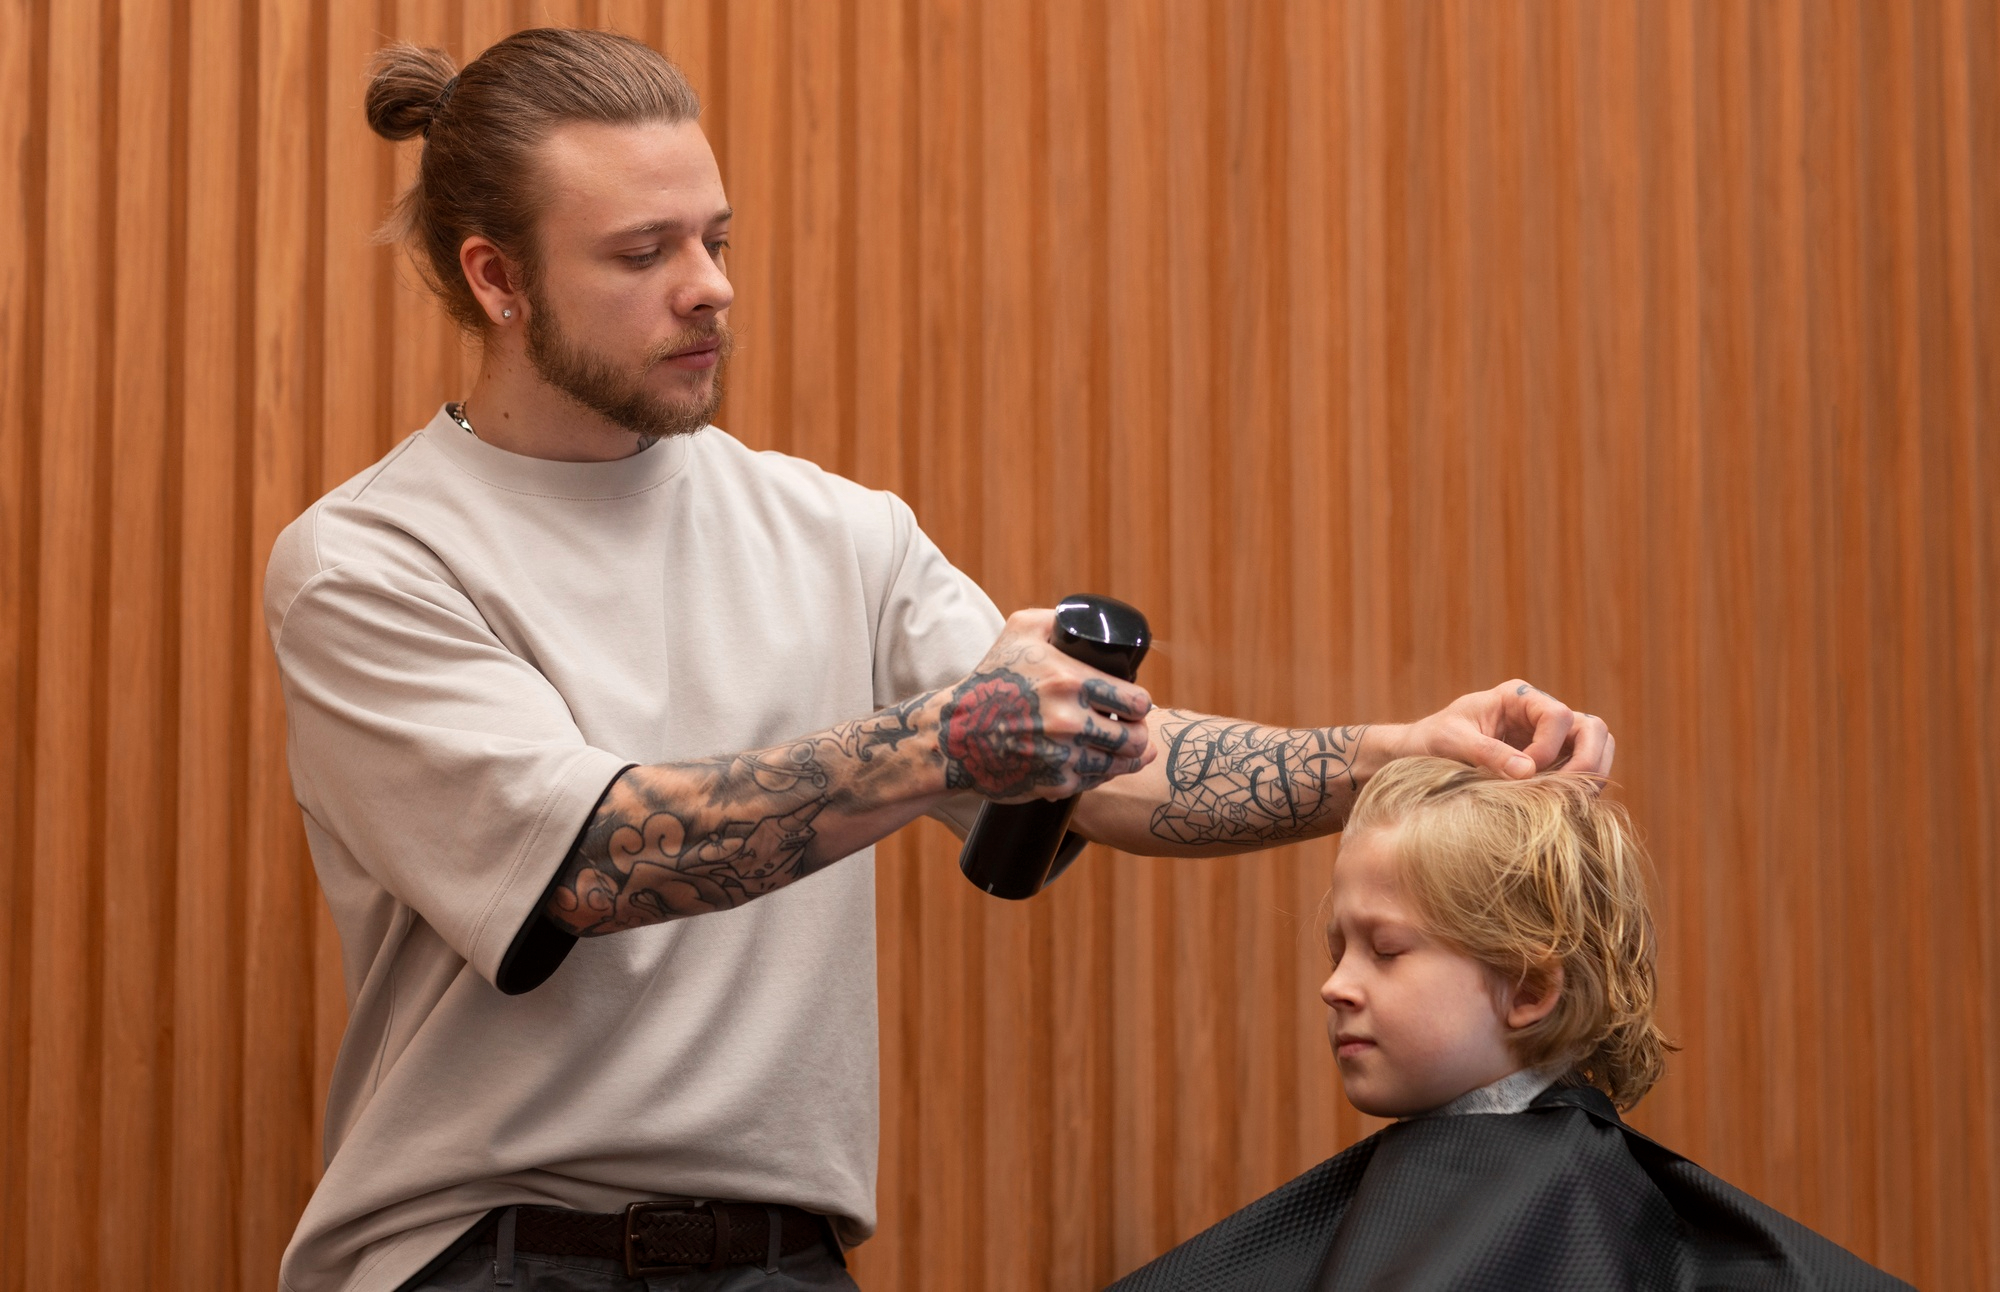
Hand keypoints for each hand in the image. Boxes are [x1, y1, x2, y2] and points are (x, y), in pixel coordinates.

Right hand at [936, 609, 1155, 801]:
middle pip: (1136, 736)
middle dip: (1138, 731)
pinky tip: (1097, 763)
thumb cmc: (989, 680)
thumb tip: (1088, 619)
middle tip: (1131, 727)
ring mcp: (1064, 756)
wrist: (955, 734)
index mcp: (1070, 681)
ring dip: (1128, 756)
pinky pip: (1095, 781)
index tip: (1133, 704)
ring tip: (1125, 748)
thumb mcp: (1018, 631)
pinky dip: (1100, 773)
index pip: (1135, 701)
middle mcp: (1070, 721)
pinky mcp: (1055, 784)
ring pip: (1122, 763)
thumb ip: (1057, 618)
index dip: (1139, 703)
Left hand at [1387, 679, 1614, 780]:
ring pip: (1597, 749)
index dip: (1549, 748)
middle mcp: (1540, 715)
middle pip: (1592, 728)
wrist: (1418, 755)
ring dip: (1590, 777)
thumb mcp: (1451, 741)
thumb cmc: (1431, 740)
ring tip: (1566, 802)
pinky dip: (1579, 789)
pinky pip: (1582, 772)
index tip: (1525, 773)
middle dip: (1587, 761)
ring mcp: (1550, 739)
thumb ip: (1487, 753)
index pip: (1558, 716)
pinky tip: (1559, 807)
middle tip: (1566, 792)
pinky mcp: (1550, 764)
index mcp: (1517, 698)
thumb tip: (1528, 772)